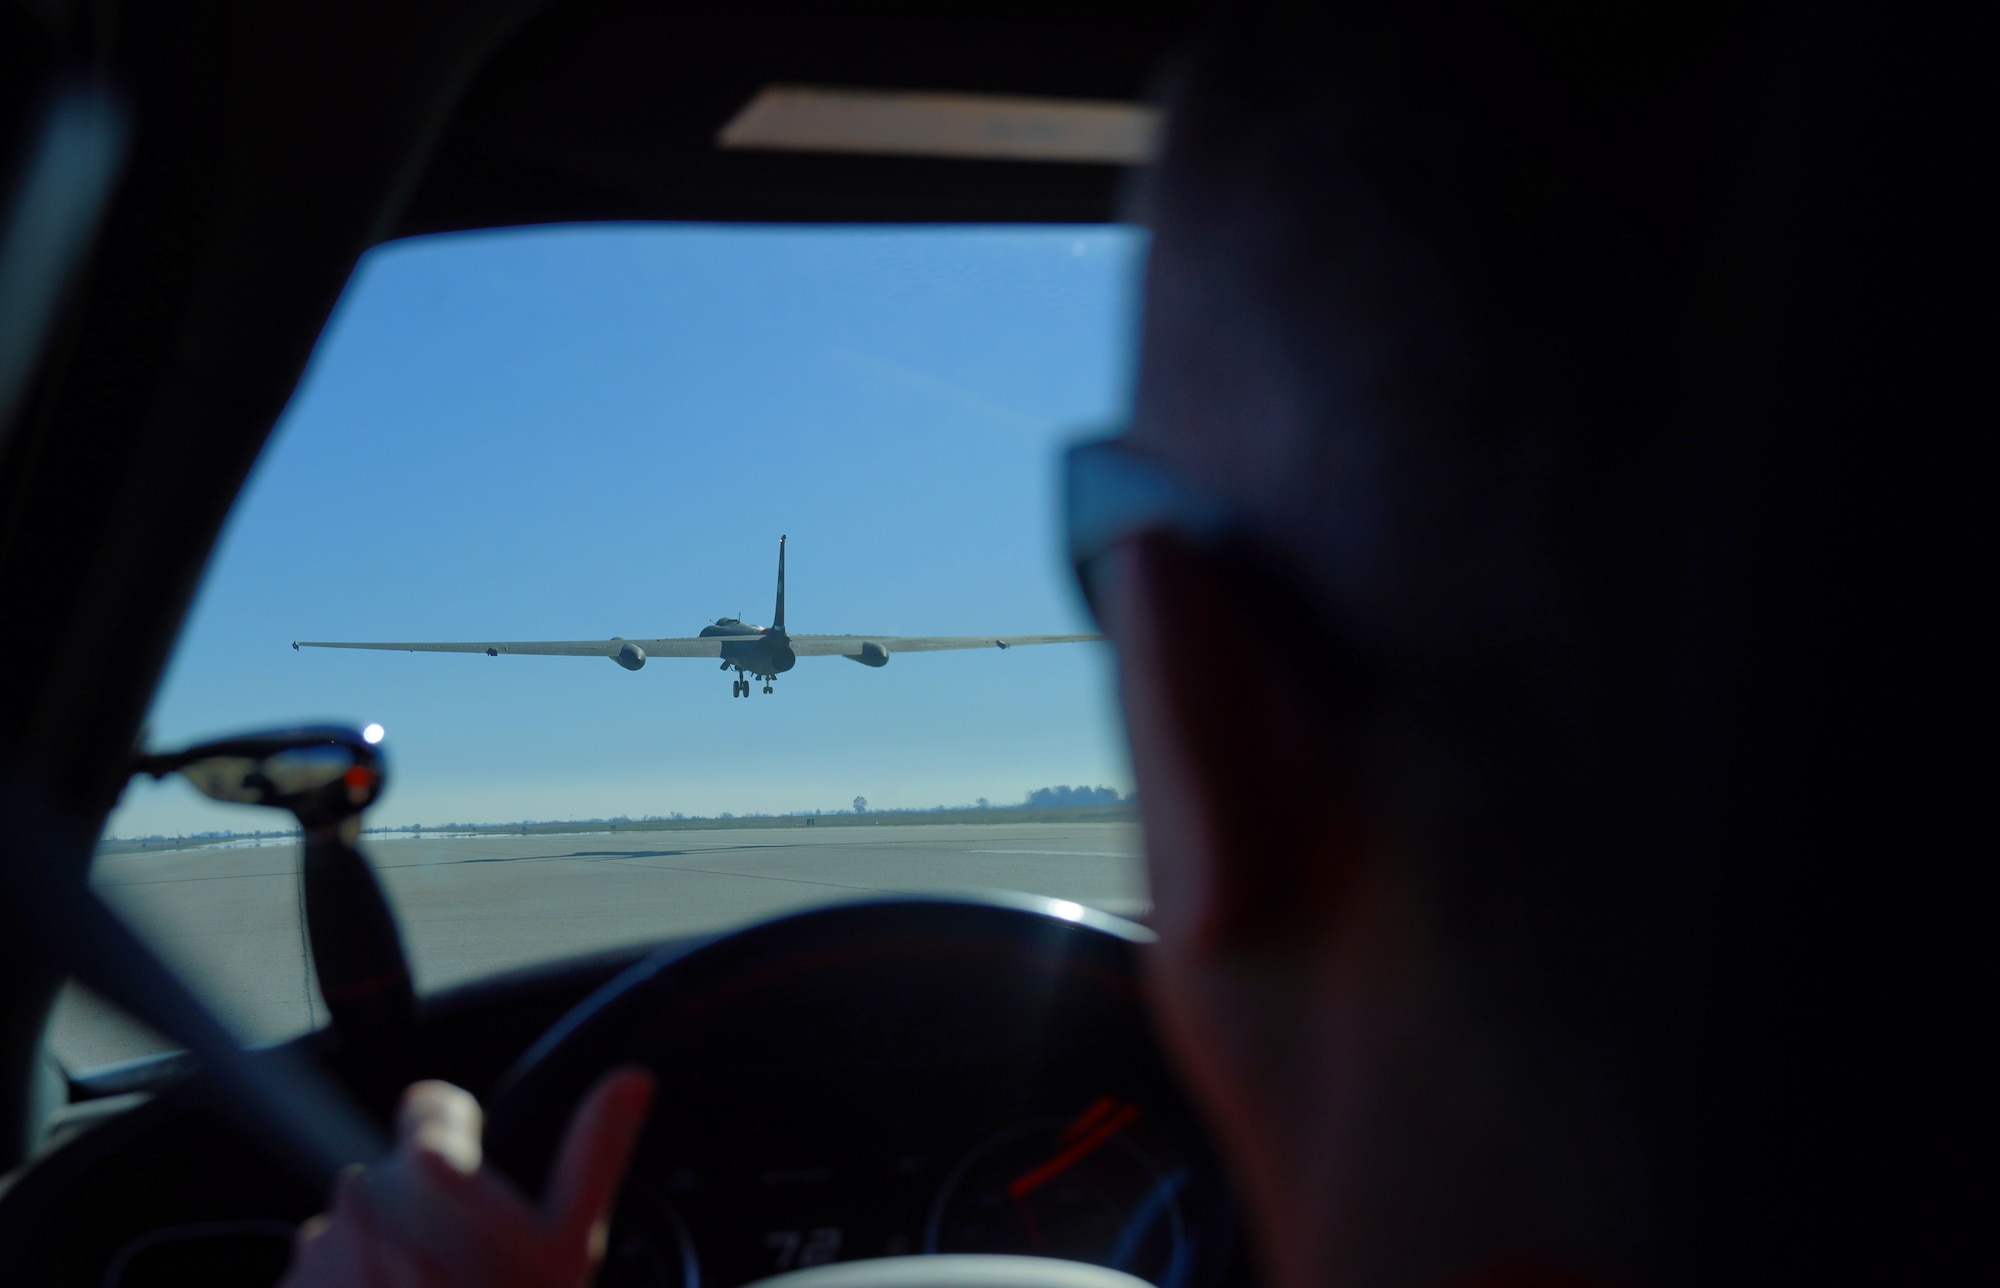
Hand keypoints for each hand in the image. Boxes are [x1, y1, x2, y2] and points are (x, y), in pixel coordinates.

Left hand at [281, 1067, 655, 1287]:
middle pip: (400, 1179)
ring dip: (387, 1257)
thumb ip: (594, 1152)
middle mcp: (358, 1196)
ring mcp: (315, 1251)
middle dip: (429, 1211)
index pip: (432, 1104)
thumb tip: (632, 1081)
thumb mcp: (568, 1247)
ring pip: (361, 1232)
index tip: (475, 1170)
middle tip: (470, 1270)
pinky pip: (323, 1281)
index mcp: (427, 1168)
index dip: (458, 1130)